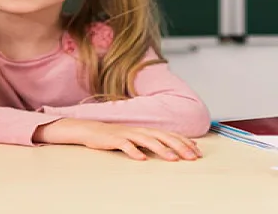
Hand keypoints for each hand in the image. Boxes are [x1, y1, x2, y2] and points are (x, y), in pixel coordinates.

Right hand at [36, 118, 202, 160]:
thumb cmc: (116, 136)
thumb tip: (178, 147)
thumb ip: (156, 141)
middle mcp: (140, 130)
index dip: (185, 143)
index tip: (198, 153)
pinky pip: (125, 145)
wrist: (91, 130)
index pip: (170, 135)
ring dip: (161, 149)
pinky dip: (134, 151)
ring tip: (172, 158)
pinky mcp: (114, 139)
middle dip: (179, 147)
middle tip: (191, 157)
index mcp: (147, 130)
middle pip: (163, 137)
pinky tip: (141, 158)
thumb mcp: (138, 137)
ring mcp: (127, 134)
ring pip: (147, 140)